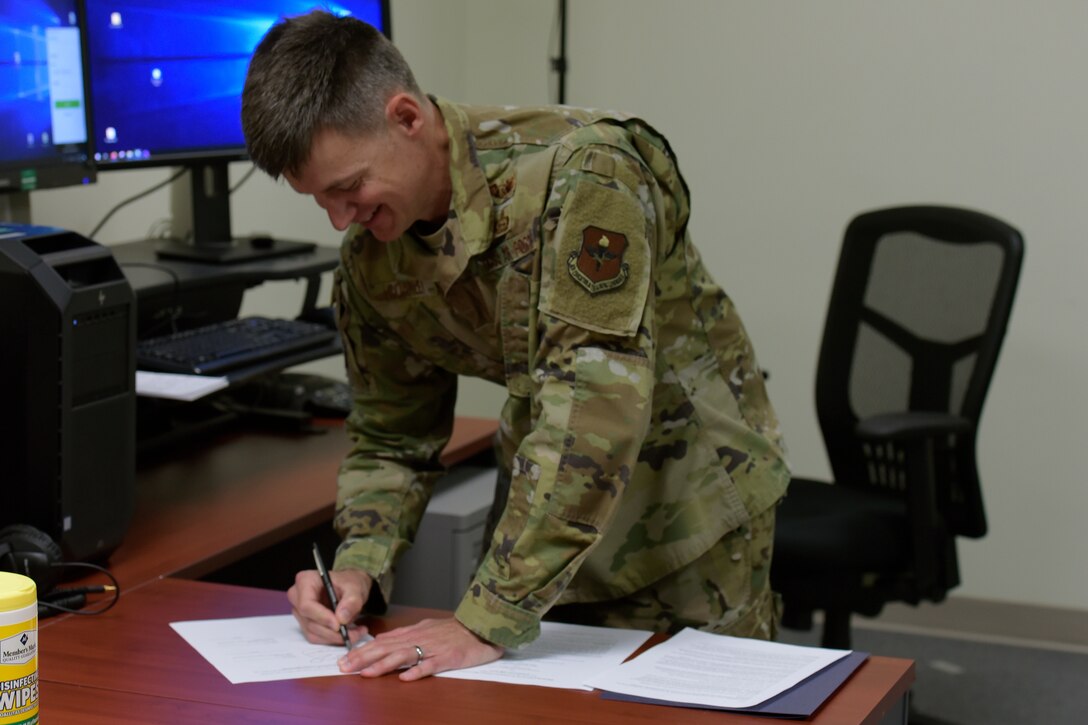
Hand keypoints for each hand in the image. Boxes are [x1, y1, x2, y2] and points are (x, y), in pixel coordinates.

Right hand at [287, 567, 370, 646]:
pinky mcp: (305, 623)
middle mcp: (298, 597)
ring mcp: (300, 612)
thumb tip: (342, 618)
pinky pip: (316, 637)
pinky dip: (332, 639)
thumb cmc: (349, 583)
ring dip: (334, 638)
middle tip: (354, 633)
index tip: (339, 625)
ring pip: (313, 632)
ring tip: (356, 633)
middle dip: (332, 632)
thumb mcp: (355, 587)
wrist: (349, 587)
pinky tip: (349, 634)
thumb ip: (351, 601)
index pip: (306, 605)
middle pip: (309, 621)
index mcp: (305, 581)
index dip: (321, 617)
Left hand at [340, 616, 502, 680]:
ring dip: (383, 665)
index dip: (362, 650)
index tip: (344, 659)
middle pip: (387, 648)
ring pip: (404, 655)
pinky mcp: (449, 658)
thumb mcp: (425, 627)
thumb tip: (381, 639)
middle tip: (344, 666)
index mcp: (413, 632)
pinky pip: (431, 665)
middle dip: (364, 658)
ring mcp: (433, 648)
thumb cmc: (454, 629)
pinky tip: (405, 678)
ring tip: (366, 673)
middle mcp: (419, 639)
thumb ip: (403, 634)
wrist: (481, 625)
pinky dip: (418, 671)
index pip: (382, 642)